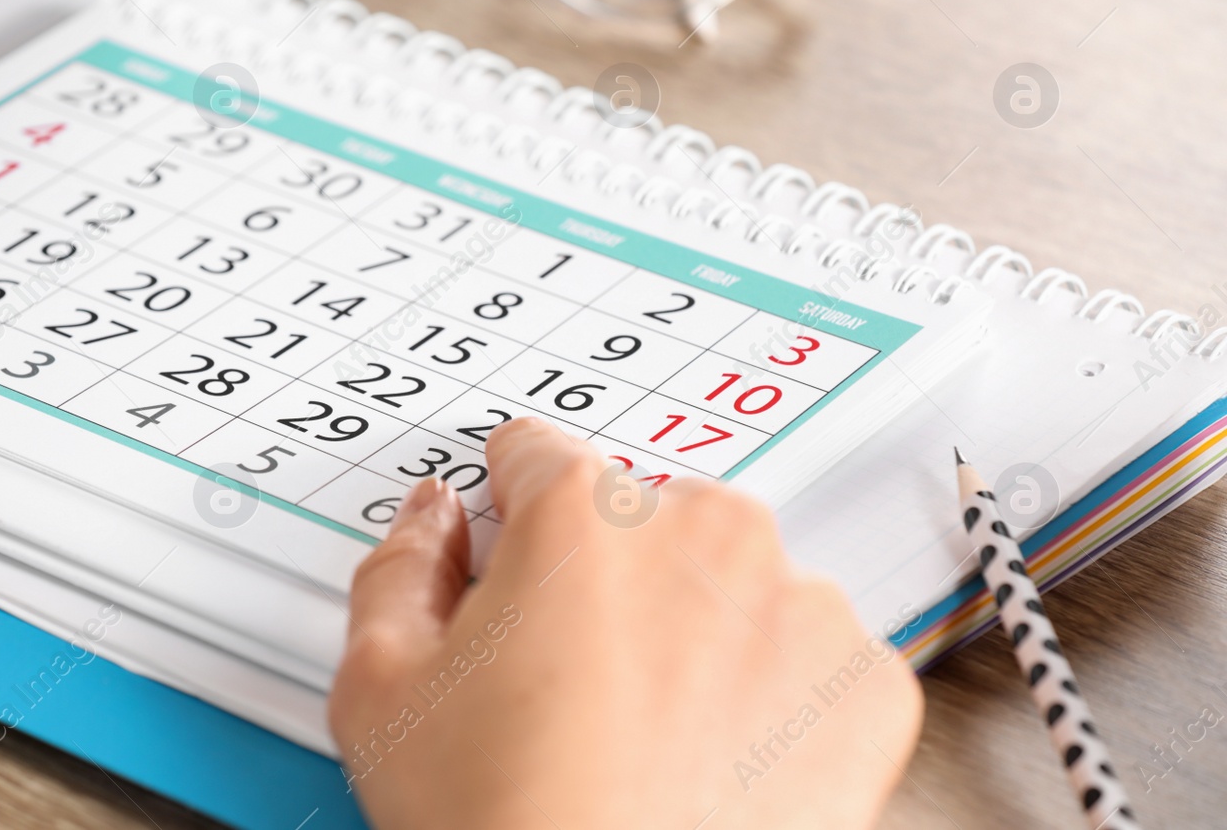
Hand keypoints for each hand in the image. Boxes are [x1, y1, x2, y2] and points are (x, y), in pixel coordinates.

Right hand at [328, 417, 922, 829]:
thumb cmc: (503, 821)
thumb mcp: (382, 688)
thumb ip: (399, 565)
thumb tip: (434, 517)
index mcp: (583, 512)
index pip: (534, 455)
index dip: (508, 516)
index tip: (513, 564)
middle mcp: (704, 532)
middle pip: (639, 519)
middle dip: (605, 578)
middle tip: (569, 680)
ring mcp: (798, 604)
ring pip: (731, 583)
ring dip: (696, 627)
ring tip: (646, 730)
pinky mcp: (867, 683)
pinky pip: (809, 656)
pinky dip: (772, 693)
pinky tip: (717, 756)